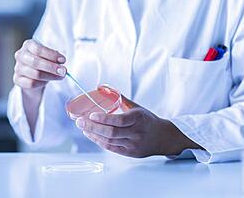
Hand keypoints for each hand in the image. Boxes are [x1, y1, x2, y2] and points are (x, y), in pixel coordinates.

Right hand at [13, 39, 66, 90]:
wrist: (33, 74)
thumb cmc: (43, 61)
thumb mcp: (49, 56)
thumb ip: (54, 58)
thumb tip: (61, 63)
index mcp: (28, 45)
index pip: (38, 49)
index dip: (51, 55)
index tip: (63, 60)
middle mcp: (21, 55)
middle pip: (35, 62)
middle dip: (52, 67)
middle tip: (63, 71)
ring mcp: (18, 68)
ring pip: (35, 74)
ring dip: (50, 76)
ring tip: (59, 77)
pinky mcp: (17, 79)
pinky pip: (31, 83)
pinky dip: (42, 83)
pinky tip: (46, 81)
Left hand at [75, 96, 200, 157]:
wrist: (163, 138)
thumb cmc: (148, 120)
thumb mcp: (138, 108)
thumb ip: (122, 100)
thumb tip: (104, 89)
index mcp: (138, 118)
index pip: (119, 120)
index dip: (103, 119)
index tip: (91, 115)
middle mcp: (136, 133)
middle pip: (111, 132)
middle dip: (92, 127)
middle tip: (79, 121)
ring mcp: (133, 145)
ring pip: (109, 141)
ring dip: (93, 134)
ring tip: (83, 127)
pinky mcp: (130, 153)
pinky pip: (111, 148)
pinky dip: (99, 141)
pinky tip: (91, 135)